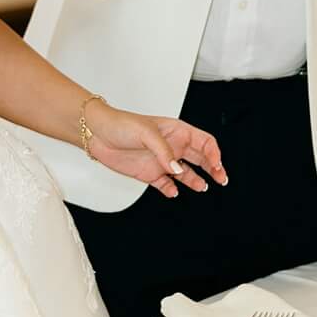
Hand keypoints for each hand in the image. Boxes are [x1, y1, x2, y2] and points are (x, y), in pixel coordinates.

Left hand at [84, 101, 228, 196]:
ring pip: (186, 173)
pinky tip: (174, 192)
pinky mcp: (149, 173)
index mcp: (176, 132)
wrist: (96, 134)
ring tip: (203, 187)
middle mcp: (172, 147)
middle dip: (213, 168)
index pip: (204, 141)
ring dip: (196, 180)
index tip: (216, 164)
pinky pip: (166, 184)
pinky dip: (172, 190)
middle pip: (200, 158)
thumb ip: (163, 151)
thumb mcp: (146, 133)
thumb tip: (176, 168)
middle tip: (221, 179)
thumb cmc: (121, 124)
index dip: (213, 152)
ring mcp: (161, 161)